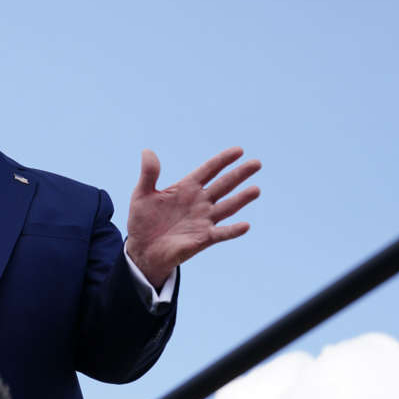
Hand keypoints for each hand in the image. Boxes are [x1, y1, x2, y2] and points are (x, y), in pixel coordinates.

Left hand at [124, 147, 260, 288]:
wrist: (142, 248)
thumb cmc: (143, 220)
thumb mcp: (141, 194)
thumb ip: (148, 174)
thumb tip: (147, 151)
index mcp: (187, 188)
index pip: (209, 170)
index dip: (223, 160)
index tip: (239, 150)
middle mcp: (200, 201)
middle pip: (224, 185)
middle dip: (239, 174)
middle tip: (256, 163)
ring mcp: (203, 219)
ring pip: (227, 207)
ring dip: (241, 199)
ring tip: (256, 190)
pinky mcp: (203, 238)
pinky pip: (221, 233)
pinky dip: (233, 230)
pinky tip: (245, 225)